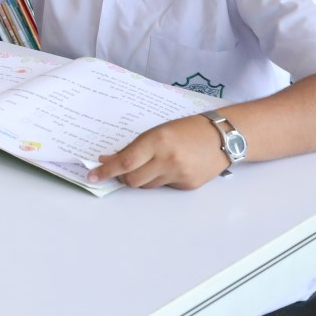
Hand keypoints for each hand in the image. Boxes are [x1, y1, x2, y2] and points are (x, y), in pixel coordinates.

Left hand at [88, 115, 229, 188]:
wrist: (223, 137)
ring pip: (147, 185)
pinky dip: (159, 179)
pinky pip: (164, 186)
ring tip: (149, 164)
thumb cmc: (187, 129)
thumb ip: (134, 147)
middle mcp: (167, 160)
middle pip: (133, 180)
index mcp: (157, 141)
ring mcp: (179, 175)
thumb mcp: (157, 131)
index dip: (106, 171)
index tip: (93, 176)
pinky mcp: (188, 185)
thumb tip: (109, 159)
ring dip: (140, 178)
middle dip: (122, 177)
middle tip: (119, 170)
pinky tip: (169, 167)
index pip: (125, 163)